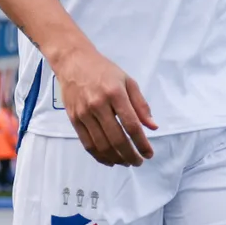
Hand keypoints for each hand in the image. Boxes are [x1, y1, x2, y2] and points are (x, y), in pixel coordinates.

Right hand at [50, 40, 157, 166]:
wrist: (73, 62)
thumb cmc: (103, 70)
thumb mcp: (127, 81)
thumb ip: (141, 105)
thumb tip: (152, 126)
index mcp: (115, 93)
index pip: (131, 125)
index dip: (142, 143)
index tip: (149, 153)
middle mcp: (98, 105)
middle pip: (116, 138)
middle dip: (130, 155)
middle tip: (139, 161)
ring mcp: (84, 113)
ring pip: (101, 145)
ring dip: (116, 158)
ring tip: (126, 162)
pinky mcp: (74, 119)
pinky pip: (87, 143)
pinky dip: (99, 156)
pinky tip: (109, 160)